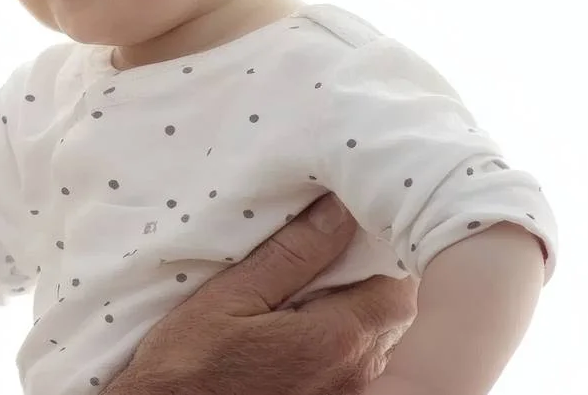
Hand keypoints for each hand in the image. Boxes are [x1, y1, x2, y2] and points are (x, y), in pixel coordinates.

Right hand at [106, 194, 417, 394]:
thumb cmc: (190, 365)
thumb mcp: (230, 297)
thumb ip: (291, 255)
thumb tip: (337, 211)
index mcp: (335, 339)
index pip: (396, 284)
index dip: (376, 252)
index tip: (344, 234)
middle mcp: (354, 374)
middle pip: (391, 313)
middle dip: (365, 280)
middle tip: (320, 261)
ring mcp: (346, 394)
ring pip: (376, 339)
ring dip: (352, 311)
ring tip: (303, 296)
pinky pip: (354, 364)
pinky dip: (338, 339)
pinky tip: (297, 330)